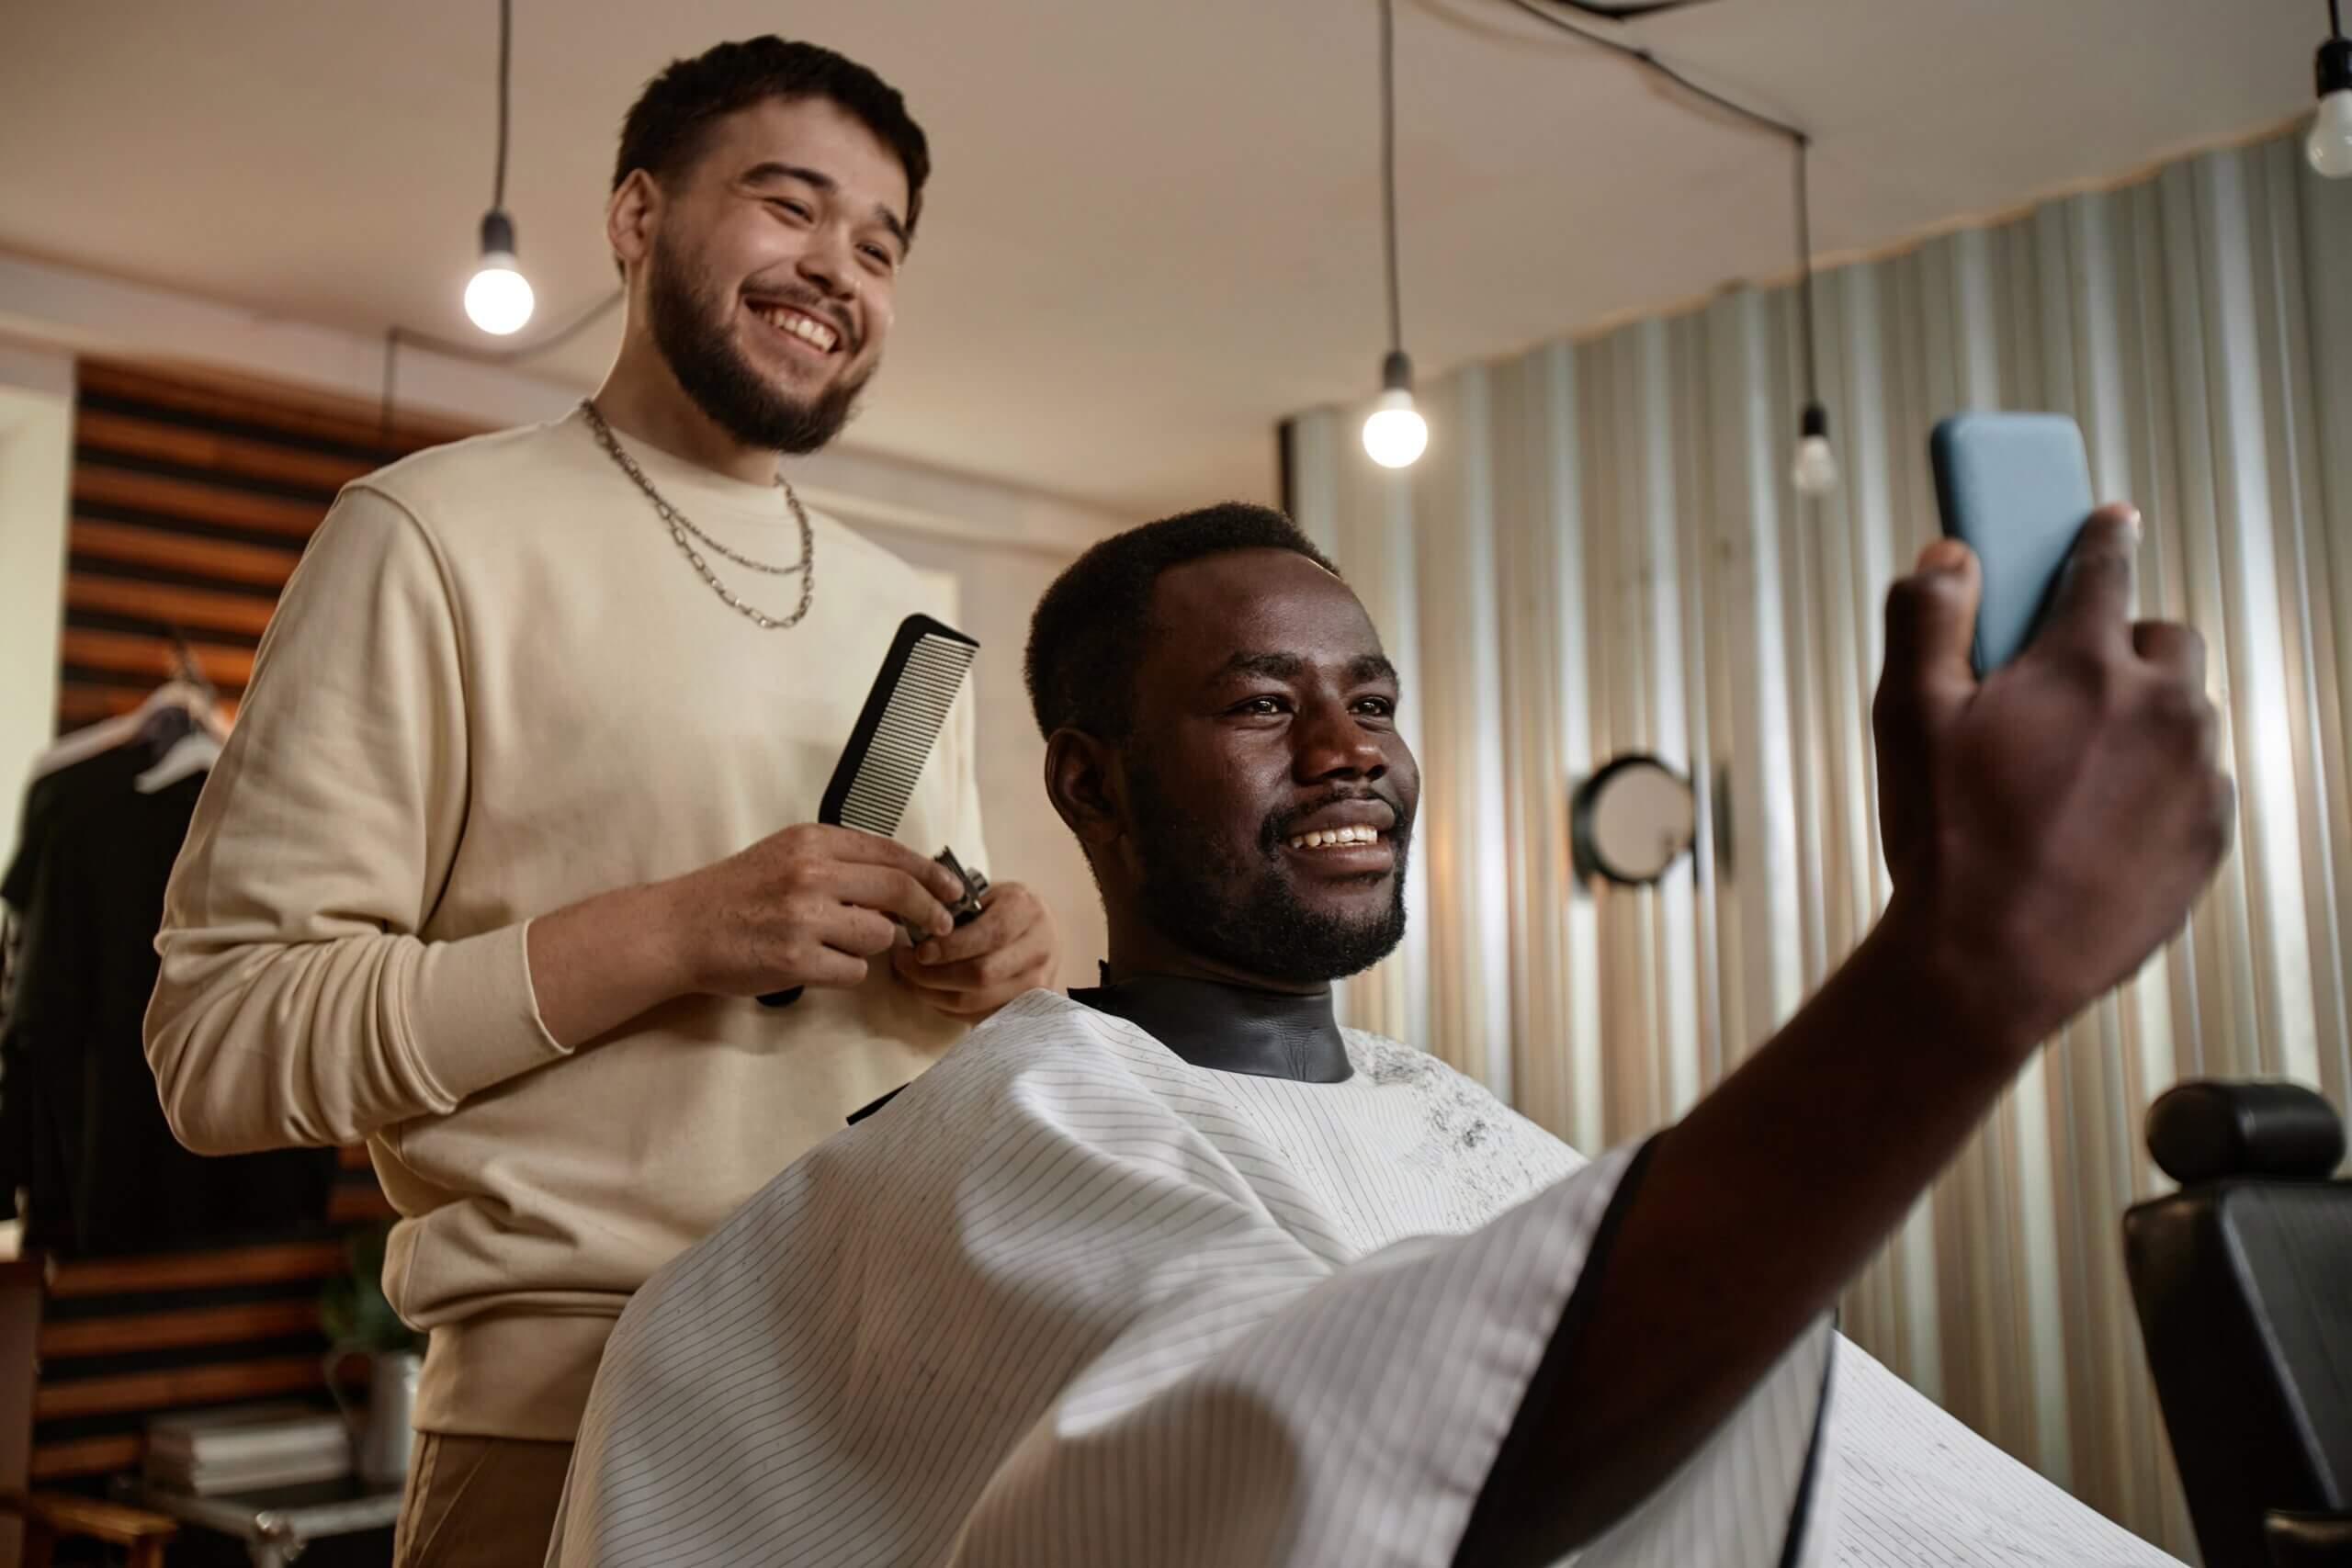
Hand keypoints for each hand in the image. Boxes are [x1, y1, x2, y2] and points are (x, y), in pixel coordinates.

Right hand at [665, 825, 966, 997]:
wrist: (681, 928)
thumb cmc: (736, 894)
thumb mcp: (787, 854)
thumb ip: (840, 861)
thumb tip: (903, 880)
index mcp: (813, 842)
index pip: (892, 853)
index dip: (932, 874)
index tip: (951, 890)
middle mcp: (811, 874)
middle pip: (900, 892)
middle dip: (928, 913)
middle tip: (937, 926)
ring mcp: (804, 918)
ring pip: (880, 936)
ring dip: (870, 946)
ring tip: (834, 943)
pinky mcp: (795, 960)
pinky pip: (854, 971)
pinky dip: (845, 972)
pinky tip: (818, 963)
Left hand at [890, 881, 1057, 1018]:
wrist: (1040, 931)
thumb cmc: (1002, 909)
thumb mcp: (986, 895)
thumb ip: (956, 908)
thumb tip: (915, 927)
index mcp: (1026, 910)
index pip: (990, 935)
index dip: (951, 947)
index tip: (919, 951)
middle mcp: (1040, 947)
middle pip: (983, 974)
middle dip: (935, 975)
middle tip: (905, 965)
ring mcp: (1037, 982)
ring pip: (979, 1001)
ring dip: (935, 995)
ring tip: (911, 980)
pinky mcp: (1027, 1008)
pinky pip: (980, 1017)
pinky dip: (948, 1009)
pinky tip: (932, 993)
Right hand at [1871, 504, 2234, 1056]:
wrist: (1992, 965)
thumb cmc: (1945, 839)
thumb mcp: (1906, 715)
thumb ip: (1925, 615)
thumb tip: (1950, 554)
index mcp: (2084, 662)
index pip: (2105, 563)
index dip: (2100, 534)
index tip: (2107, 519)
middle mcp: (2161, 705)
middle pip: (2163, 637)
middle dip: (2121, 647)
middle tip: (2062, 688)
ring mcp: (2196, 773)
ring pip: (2184, 714)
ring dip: (2140, 722)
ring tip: (2070, 774)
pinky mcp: (2210, 834)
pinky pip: (2196, 784)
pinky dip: (2156, 788)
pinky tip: (2093, 825)